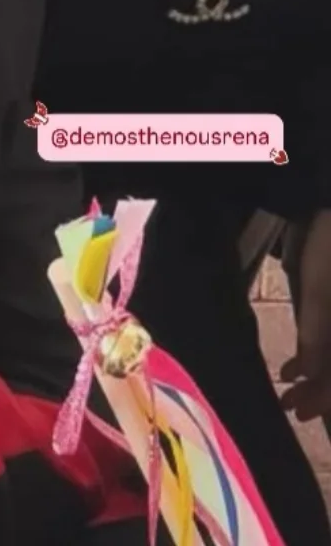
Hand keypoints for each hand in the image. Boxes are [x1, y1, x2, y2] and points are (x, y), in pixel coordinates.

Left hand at [280, 208, 330, 420]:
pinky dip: (319, 356)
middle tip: (292, 406)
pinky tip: (297, 365)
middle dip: (322, 392)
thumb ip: (314, 334)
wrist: (330, 205)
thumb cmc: (329, 245)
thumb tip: (303, 375)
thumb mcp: (319, 290)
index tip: (302, 413)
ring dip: (319, 377)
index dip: (327, 398)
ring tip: (290, 389)